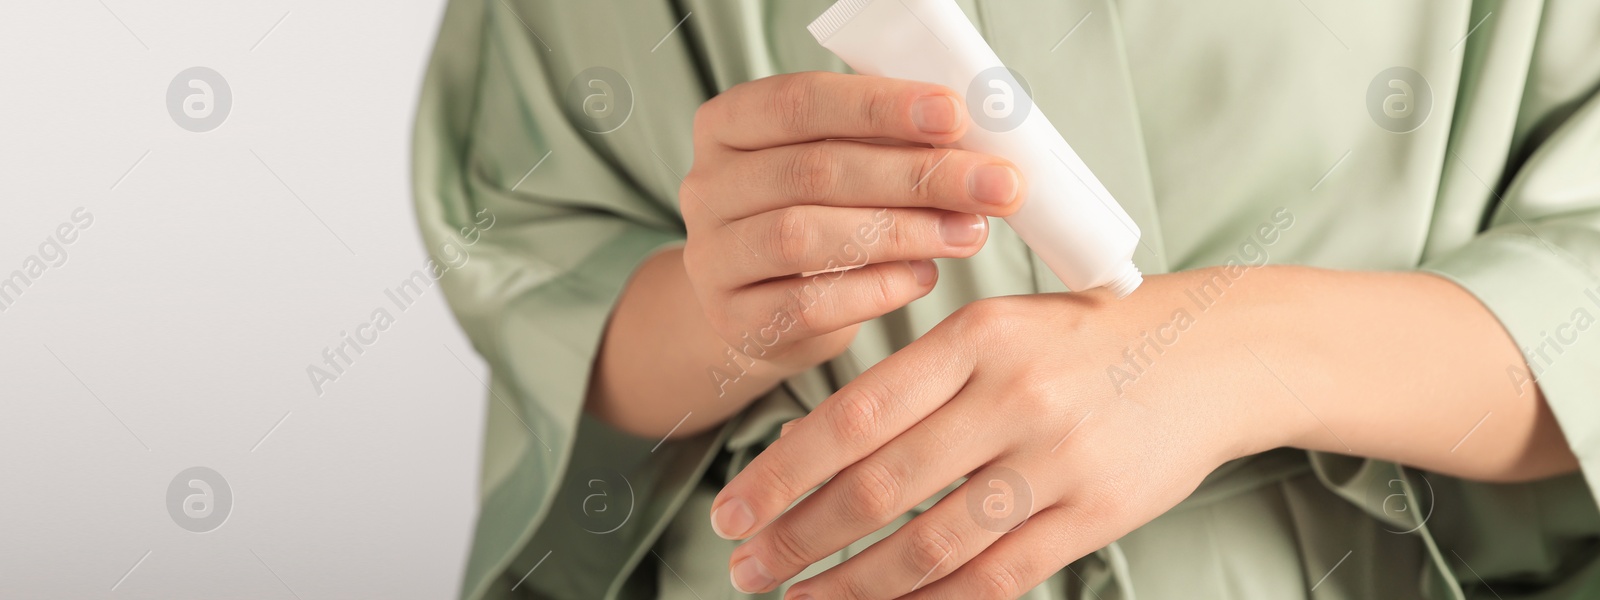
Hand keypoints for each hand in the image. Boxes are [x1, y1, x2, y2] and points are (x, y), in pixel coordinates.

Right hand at [680, 71, 1024, 375]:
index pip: (800, 102)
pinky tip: (923, 277)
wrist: (759, 307)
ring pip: (806, 236)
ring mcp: (712, 257)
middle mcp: (707, 186)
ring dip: (901, 233)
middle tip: (995, 186)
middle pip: (814, 170)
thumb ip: (885, 145)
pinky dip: (877, 290)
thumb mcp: (837, 166)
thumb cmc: (815, 217)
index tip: (955, 115)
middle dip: (917, 175)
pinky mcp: (734, 320)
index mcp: (729, 125)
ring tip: (968, 233)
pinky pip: (809, 303)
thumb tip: (974, 140)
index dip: (879, 106)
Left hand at [709, 269, 1303, 598]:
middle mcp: (1011, 395)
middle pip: (880, 488)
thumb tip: (812, 452)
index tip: (732, 512)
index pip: (854, 414)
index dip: (782, 473)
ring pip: (931, 546)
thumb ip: (915, 381)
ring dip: (854, 586)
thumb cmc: (1084, 339)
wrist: (1214, 353)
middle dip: (798, 540)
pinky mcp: (1096, 513)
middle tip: (747, 570)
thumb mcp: (998, 329)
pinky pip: (996, 577)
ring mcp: (1057, 460)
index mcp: (974, 336)